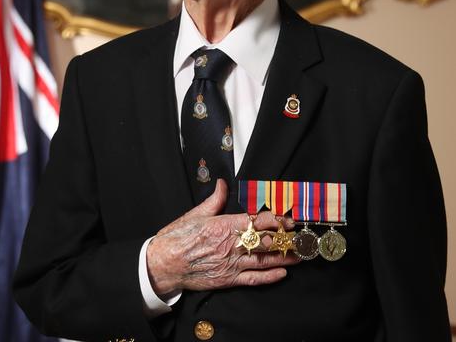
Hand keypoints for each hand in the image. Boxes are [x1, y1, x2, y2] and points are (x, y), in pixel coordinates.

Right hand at [146, 179, 298, 295]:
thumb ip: (214, 200)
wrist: (164, 264)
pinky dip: (270, 277)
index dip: (277, 219)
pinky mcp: (228, 279)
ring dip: (284, 258)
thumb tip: (223, 185)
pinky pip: (254, 279)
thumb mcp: (195, 215)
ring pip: (265, 261)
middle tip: (301, 237)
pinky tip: (282, 273)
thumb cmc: (176, 238)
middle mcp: (232, 245)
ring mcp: (231, 264)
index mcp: (225, 226)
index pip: (258, 221)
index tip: (289, 219)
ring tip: (299, 255)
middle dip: (286, 239)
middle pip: (266, 241)